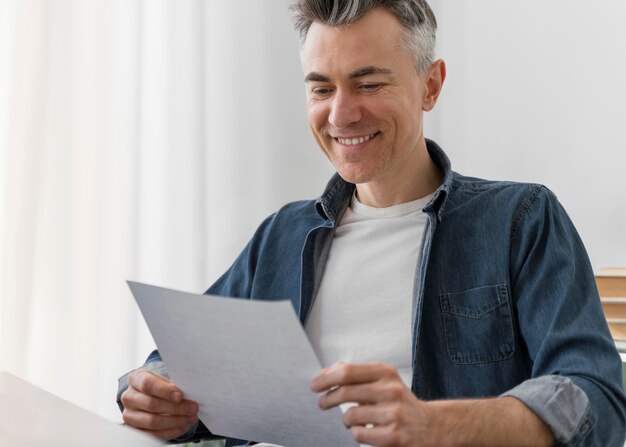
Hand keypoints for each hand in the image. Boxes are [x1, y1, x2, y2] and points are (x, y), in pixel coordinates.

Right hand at [121, 369, 198, 439]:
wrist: (148, 396)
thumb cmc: (159, 385)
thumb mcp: (163, 380)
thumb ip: (172, 385)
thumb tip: (189, 393)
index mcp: (136, 378)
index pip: (147, 384)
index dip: (164, 391)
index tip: (180, 396)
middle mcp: (129, 397)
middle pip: (151, 404)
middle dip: (175, 408)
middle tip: (193, 408)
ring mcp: (129, 415)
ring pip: (152, 421)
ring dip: (175, 421)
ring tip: (191, 417)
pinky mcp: (135, 430)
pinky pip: (154, 434)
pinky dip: (172, 431)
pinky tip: (184, 426)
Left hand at [310, 362, 433, 446]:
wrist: (431, 426)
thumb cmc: (401, 402)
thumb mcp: (385, 380)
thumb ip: (358, 373)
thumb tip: (328, 371)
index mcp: (386, 373)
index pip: (347, 371)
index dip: (326, 378)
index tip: (315, 385)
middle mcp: (391, 390)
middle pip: (345, 392)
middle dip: (328, 399)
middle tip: (322, 403)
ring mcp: (393, 414)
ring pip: (350, 415)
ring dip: (345, 419)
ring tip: (351, 419)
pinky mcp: (393, 436)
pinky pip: (359, 434)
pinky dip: (356, 433)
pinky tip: (365, 429)